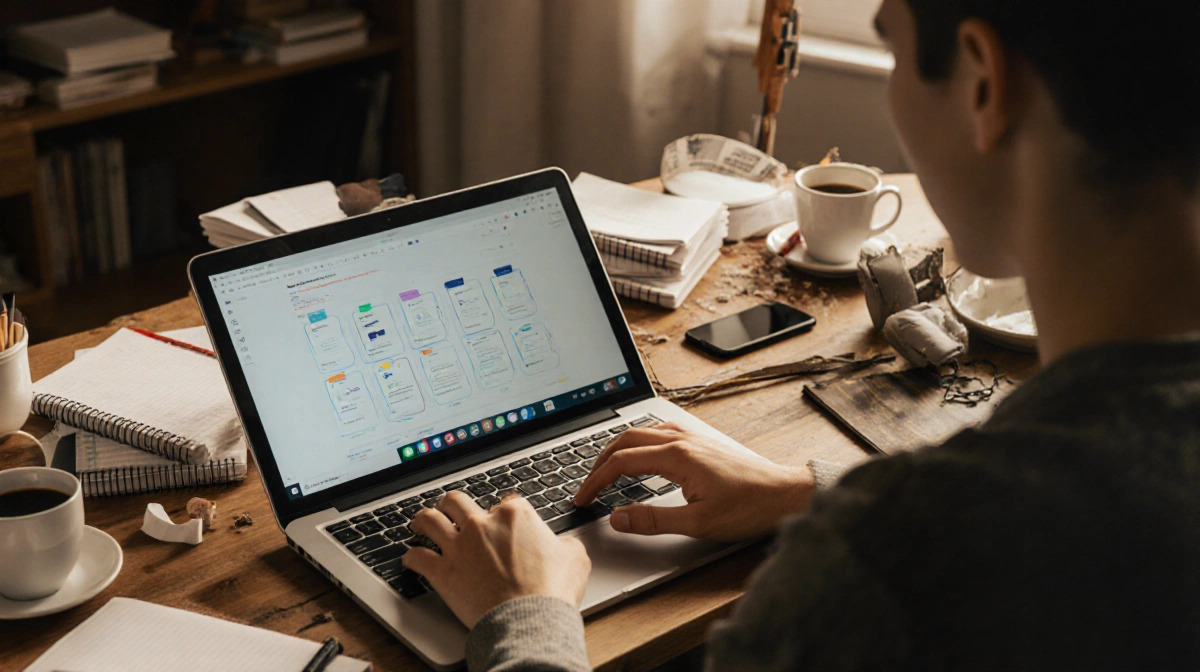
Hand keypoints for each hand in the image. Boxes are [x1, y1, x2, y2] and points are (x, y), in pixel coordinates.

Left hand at [404, 491, 590, 628]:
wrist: (529, 620)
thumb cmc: (552, 591)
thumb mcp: (575, 558)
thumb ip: (565, 544)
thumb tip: (563, 545)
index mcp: (515, 515)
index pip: (504, 501)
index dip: (503, 510)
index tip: (500, 519)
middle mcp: (482, 524)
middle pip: (457, 501)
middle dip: (452, 505)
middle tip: (449, 510)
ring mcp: (459, 546)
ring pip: (429, 521)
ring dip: (422, 520)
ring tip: (420, 523)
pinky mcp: (443, 572)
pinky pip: (416, 558)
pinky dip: (411, 558)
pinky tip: (410, 559)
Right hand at [573, 423, 813, 541]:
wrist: (784, 494)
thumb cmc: (748, 508)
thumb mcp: (697, 523)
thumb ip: (653, 520)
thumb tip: (618, 518)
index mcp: (677, 457)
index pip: (621, 462)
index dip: (595, 481)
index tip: (582, 498)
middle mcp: (682, 440)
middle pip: (625, 440)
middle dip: (599, 461)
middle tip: (586, 485)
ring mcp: (692, 437)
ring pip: (641, 432)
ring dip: (617, 448)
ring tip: (604, 469)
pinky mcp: (701, 441)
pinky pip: (658, 432)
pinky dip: (638, 443)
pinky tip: (639, 455)